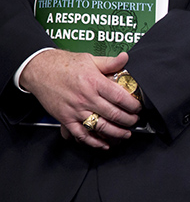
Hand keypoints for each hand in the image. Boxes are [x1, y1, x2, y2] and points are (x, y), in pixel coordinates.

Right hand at [20, 50, 141, 149]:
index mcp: (94, 82)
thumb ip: (110, 62)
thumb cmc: (64, 64)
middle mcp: (86, 98)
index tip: (139, 108)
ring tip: (125, 134)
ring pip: (100, 126)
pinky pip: (81, 134)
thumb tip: (126, 58)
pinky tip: (104, 144)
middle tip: (135, 121)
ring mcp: (76, 110)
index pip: (119, 97)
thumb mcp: (90, 59)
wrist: (39, 69)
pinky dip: (94, 141)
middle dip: (128, 120)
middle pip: (113, 114)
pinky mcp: (66, 118)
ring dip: (116, 133)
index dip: (133, 105)